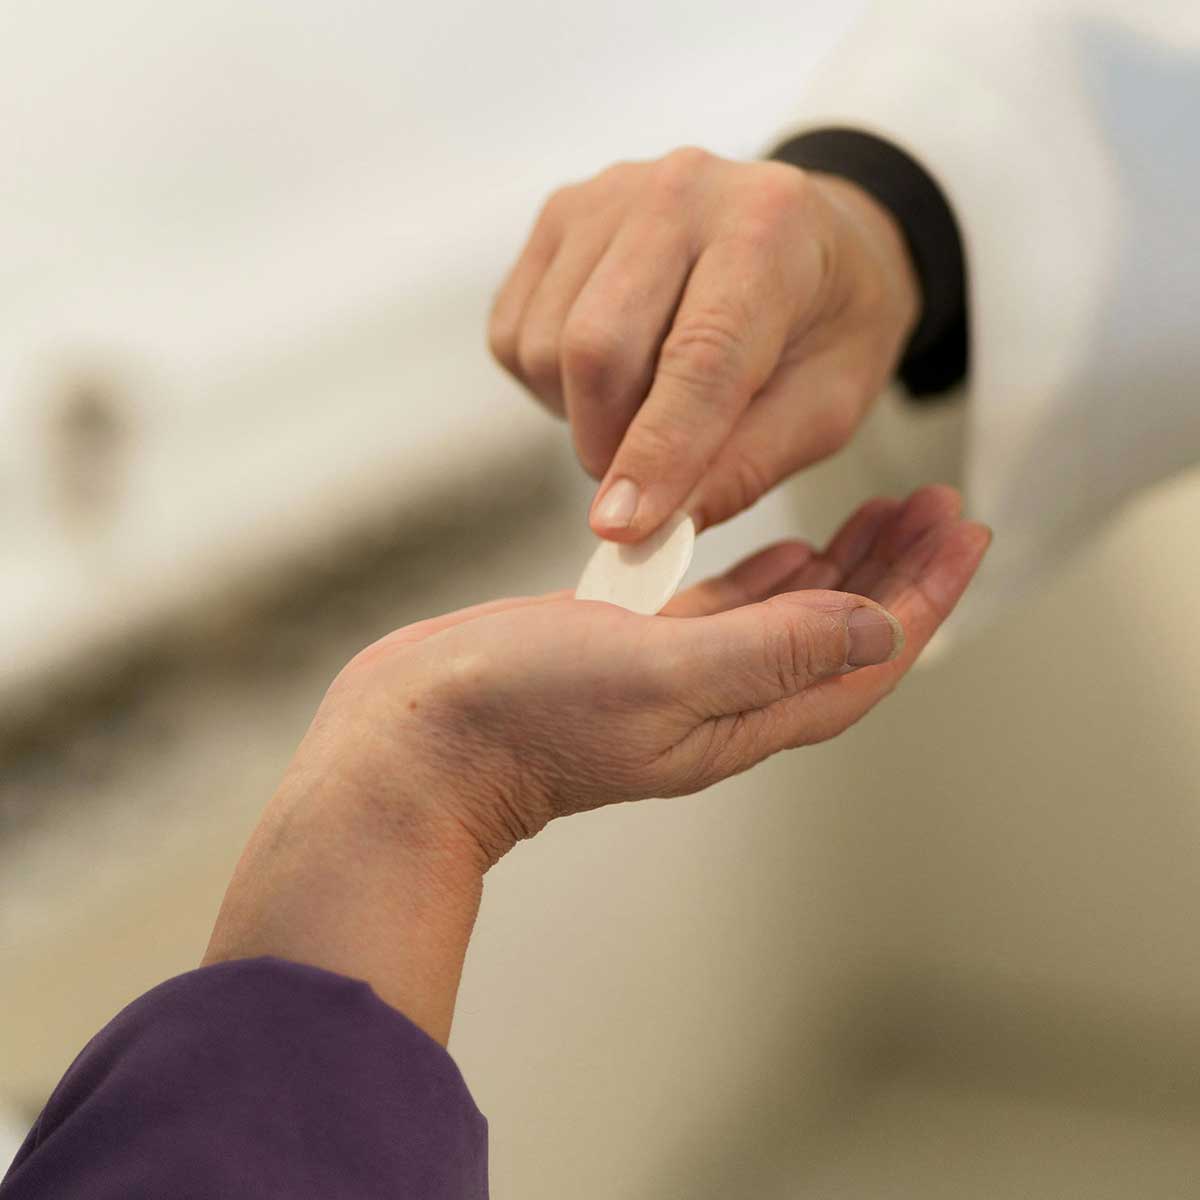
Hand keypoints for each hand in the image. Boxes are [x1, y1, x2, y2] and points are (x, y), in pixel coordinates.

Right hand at [205, 487, 986, 1041]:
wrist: (413, 745)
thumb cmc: (518, 717)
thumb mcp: (655, 674)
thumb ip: (769, 652)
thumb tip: (877, 629)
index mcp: (741, 717)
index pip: (865, 656)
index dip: (923, 596)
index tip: (962, 528)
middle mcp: (721, 704)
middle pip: (840, 636)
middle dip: (895, 574)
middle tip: (934, 506)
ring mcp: (676, 678)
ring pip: (789, 618)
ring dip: (841, 568)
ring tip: (878, 515)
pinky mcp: (630, 650)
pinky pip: (726, 609)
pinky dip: (766, 575)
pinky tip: (783, 548)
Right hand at [489, 147, 919, 541]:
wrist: (813, 242)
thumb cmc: (827, 326)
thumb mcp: (826, 408)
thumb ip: (744, 468)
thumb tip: (655, 530)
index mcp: (770, 228)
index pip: (698, 357)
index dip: (657, 453)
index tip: (623, 530)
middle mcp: (680, 191)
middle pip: (595, 347)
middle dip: (607, 445)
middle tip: (642, 487)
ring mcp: (606, 194)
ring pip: (545, 348)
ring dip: (581, 415)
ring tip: (642, 407)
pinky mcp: (557, 217)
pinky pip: (514, 334)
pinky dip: (549, 385)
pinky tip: (609, 374)